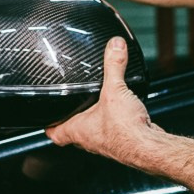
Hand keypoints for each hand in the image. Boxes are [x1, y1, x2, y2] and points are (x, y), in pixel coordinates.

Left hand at [46, 37, 161, 164]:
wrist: (148, 147)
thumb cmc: (126, 131)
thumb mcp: (114, 90)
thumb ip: (113, 65)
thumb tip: (114, 46)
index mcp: (79, 130)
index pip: (54, 133)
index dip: (48, 125)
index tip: (46, 118)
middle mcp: (90, 140)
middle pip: (73, 132)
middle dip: (72, 119)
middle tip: (71, 108)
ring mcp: (106, 143)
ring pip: (94, 132)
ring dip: (94, 121)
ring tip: (96, 106)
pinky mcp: (122, 141)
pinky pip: (114, 131)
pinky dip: (115, 121)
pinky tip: (122, 112)